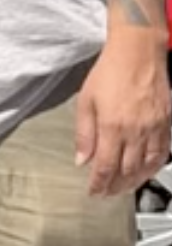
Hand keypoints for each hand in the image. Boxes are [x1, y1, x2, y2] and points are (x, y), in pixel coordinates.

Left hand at [76, 36, 171, 195]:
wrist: (138, 52)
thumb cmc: (109, 73)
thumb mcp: (85, 102)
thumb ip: (84, 134)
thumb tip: (82, 160)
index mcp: (112, 127)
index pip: (105, 166)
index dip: (99, 183)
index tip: (94, 192)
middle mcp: (136, 131)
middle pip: (127, 170)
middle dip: (116, 186)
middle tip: (107, 193)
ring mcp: (155, 127)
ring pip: (147, 165)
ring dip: (136, 180)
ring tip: (125, 187)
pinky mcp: (167, 121)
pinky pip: (163, 151)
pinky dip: (154, 166)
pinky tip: (146, 170)